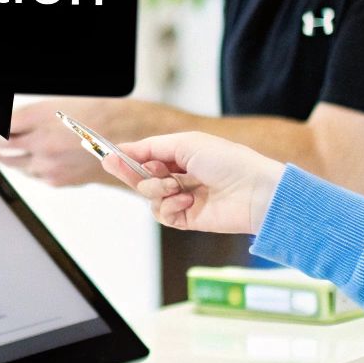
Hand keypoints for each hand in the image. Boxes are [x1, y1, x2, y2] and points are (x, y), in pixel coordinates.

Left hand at [0, 98, 173, 186]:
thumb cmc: (105, 113)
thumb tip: (10, 122)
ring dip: (3, 157)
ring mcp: (49, 165)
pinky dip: (26, 168)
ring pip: (14, 164)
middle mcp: (41, 143)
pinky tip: (25, 162)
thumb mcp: (64, 104)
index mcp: (40, 118)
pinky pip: (33, 175)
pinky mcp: (58, 180)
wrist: (137, 140)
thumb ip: (34, 115)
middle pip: (0, 147)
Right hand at [95, 131, 285, 234]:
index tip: (107, 157)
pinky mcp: (187, 219)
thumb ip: (151, 147)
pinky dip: (169, 206)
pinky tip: (187, 200)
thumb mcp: (186, 143)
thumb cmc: (228, 161)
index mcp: (181, 155)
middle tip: (116, 166)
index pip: (145, 157)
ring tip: (177, 186)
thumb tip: (121, 151)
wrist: (255, 191)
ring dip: (157, 189)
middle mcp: (180, 176)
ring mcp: (182, 198)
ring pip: (149, 197)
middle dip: (130, 172)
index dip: (127, 157)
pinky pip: (162, 214)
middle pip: (141, 178)